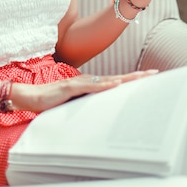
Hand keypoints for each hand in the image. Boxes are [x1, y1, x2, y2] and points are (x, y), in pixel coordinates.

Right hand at [11, 70, 158, 112]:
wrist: (31, 97)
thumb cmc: (53, 102)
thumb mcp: (75, 105)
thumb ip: (89, 105)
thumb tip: (104, 112)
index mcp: (90, 86)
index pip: (115, 82)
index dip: (132, 80)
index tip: (149, 78)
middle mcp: (88, 81)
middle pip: (117, 79)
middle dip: (136, 77)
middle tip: (155, 74)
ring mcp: (80, 83)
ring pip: (107, 80)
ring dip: (124, 79)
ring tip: (141, 78)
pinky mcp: (70, 87)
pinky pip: (90, 87)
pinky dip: (103, 85)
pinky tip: (115, 84)